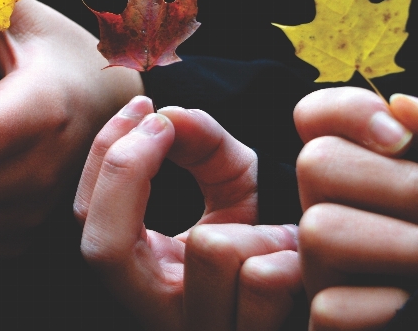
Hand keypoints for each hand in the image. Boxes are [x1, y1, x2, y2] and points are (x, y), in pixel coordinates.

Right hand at [75, 96, 301, 330]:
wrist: (329, 295)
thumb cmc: (271, 238)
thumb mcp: (234, 182)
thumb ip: (203, 143)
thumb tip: (170, 114)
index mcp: (140, 274)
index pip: (89, 220)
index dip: (108, 158)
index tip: (143, 107)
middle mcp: (157, 314)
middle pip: (105, 250)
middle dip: (133, 169)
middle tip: (166, 125)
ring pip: (208, 253)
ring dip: (246, 224)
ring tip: (273, 230)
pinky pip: (263, 282)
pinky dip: (287, 254)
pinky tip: (300, 259)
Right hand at [295, 88, 417, 330]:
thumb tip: (402, 107)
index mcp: (362, 176)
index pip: (314, 115)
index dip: (347, 111)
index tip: (402, 139)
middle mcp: (334, 214)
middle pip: (313, 162)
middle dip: (401, 186)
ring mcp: (325, 271)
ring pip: (319, 229)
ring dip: (404, 247)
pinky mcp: (329, 322)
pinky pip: (334, 307)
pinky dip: (389, 307)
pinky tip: (413, 306)